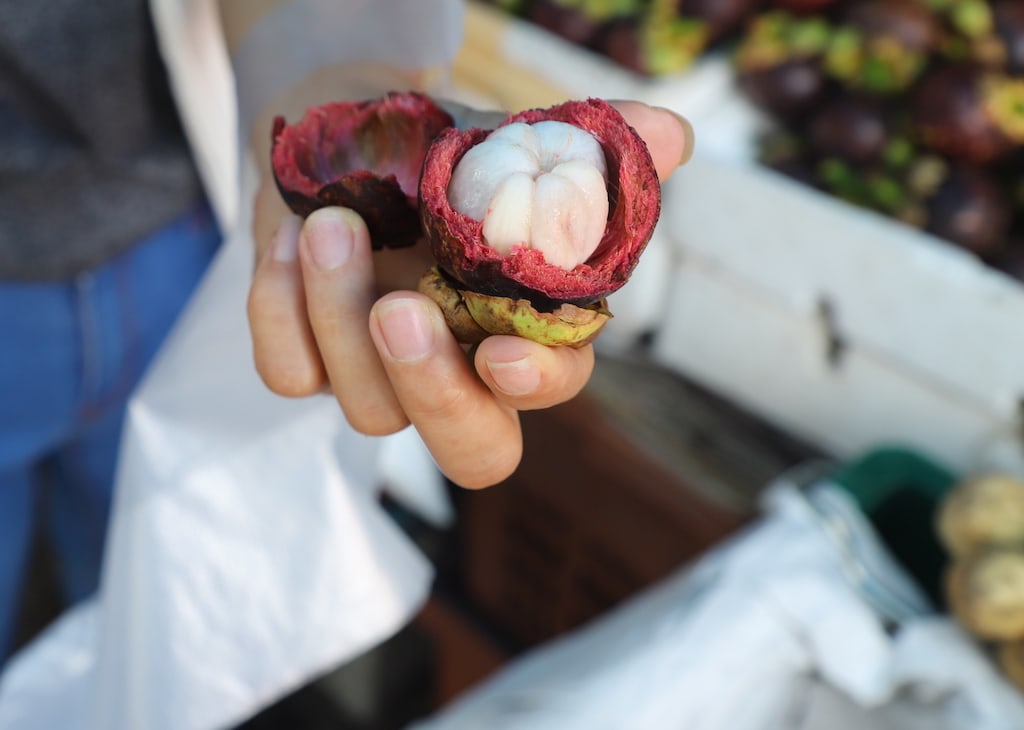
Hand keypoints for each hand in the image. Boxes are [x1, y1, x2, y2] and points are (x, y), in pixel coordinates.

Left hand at [247, 101, 693, 488]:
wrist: (348, 139)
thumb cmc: (447, 152)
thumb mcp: (515, 142)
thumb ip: (592, 149)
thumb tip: (668, 136)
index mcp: (526, 332)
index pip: (550, 389)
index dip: (536, 385)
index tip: (503, 351)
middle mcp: (462, 374)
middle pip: (472, 454)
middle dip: (436, 396)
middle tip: (403, 313)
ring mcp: (384, 379)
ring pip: (369, 411)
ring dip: (342, 314)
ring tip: (331, 222)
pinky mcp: (312, 363)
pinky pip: (291, 374)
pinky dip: (279, 310)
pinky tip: (287, 236)